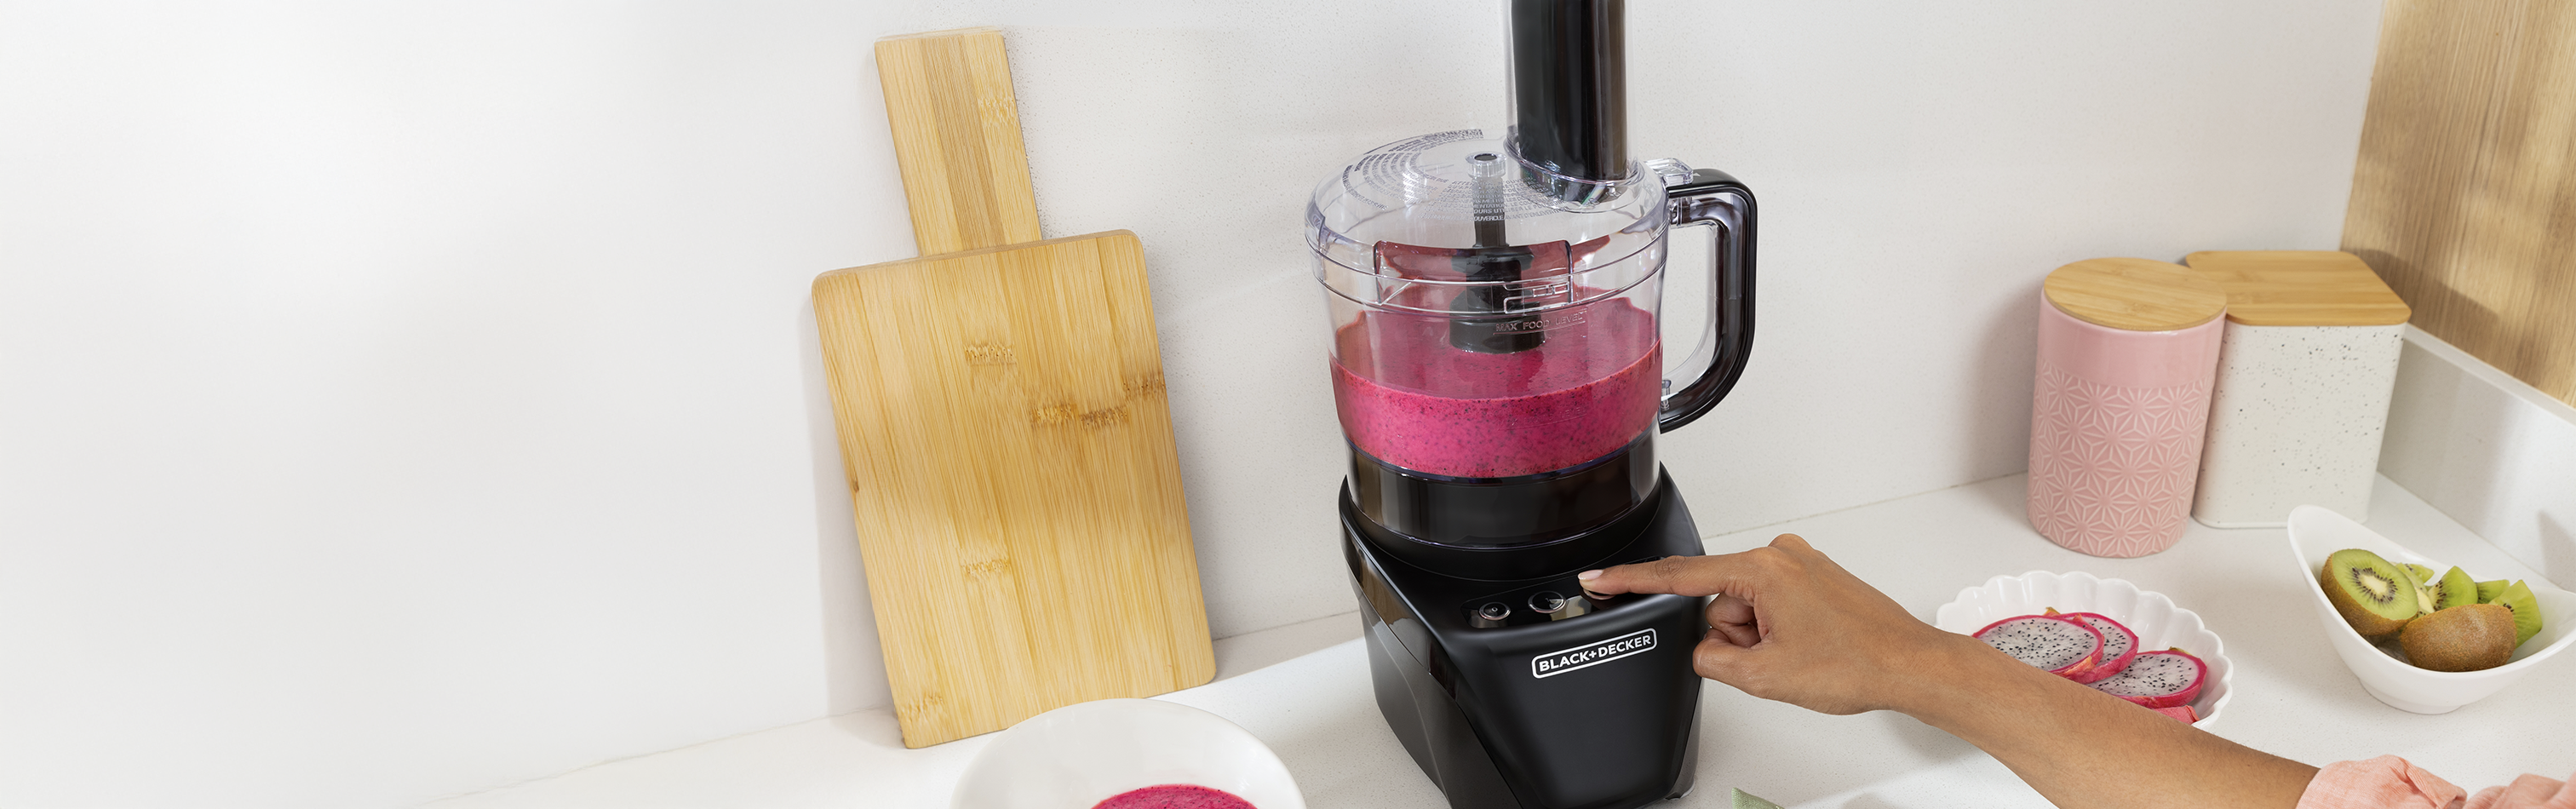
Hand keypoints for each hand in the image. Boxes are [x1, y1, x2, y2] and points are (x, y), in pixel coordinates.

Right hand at [1577, 533, 1967, 714]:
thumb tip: (1706, 650)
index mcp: (1762, 569)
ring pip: (1745, 608)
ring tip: (1799, 655)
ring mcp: (1800, 564)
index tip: (1600, 579)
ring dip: (1759, 639)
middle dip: (1735, 638)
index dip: (1632, 582)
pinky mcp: (1814, 577)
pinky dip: (1778, 631)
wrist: (1910, 666)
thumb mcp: (1765, 675)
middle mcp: (1780, 555)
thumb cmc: (1857, 663)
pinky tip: (1809, 648)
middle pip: (1718, 602)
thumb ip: (1712, 660)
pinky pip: (1771, 605)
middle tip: (1775, 660)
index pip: (1679, 577)